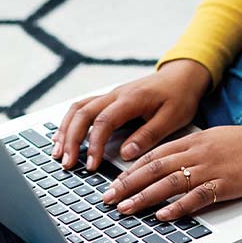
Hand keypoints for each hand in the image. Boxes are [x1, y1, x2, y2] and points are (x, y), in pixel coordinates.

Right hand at [52, 61, 210, 172]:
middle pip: (83, 113)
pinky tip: (64, 137)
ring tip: (59, 154)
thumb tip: (125, 154)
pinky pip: (83, 107)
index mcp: (131, 99)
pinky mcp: (109, 99)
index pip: (104, 121)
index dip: (94, 145)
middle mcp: (115, 94)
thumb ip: (148, 135)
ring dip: (66, 130)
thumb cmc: (179, 97)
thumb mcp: (172, 118)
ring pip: (78, 108)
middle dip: (71, 139)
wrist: (182, 76)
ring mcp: (110, 95)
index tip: (91, 166)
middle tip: (67, 164)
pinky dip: (70, 122)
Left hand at [99, 122, 241, 220]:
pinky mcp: (225, 185)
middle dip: (127, 185)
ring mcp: (210, 169)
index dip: (130, 170)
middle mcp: (197, 153)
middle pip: (154, 168)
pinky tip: (164, 216)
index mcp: (193, 140)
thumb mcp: (213, 138)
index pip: (153, 155)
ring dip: (144, 197)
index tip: (112, 183)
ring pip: (169, 182)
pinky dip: (178, 207)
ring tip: (126, 209)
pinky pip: (197, 197)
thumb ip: (190, 149)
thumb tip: (168, 163)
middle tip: (108, 199)